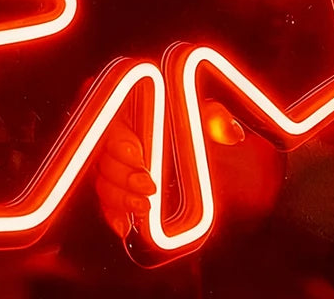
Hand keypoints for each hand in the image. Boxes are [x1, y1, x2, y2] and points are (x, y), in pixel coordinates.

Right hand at [95, 100, 282, 238]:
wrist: (212, 156)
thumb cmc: (201, 127)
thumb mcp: (210, 117)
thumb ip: (217, 119)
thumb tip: (230, 130)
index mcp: (133, 107)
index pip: (113, 122)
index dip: (119, 141)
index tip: (137, 155)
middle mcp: (120, 134)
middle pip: (104, 155)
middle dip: (123, 175)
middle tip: (148, 187)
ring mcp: (117, 162)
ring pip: (103, 181)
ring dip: (119, 198)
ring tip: (142, 208)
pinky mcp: (120, 187)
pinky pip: (107, 201)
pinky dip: (113, 214)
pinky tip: (124, 225)